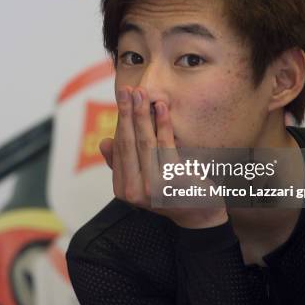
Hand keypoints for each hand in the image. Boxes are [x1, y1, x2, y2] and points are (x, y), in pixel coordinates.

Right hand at [100, 86, 227, 228]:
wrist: (199, 214)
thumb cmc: (170, 193)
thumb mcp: (141, 180)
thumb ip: (123, 164)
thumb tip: (104, 142)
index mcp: (123, 189)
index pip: (120, 148)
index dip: (120, 121)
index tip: (122, 99)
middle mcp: (134, 190)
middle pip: (128, 142)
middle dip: (127, 112)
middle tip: (126, 89)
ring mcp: (153, 187)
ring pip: (145, 142)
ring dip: (142, 114)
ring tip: (141, 93)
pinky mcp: (173, 181)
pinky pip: (166, 145)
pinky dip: (163, 124)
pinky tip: (162, 107)